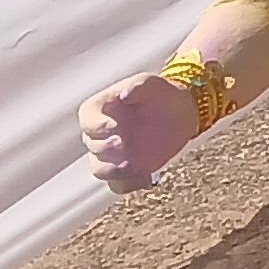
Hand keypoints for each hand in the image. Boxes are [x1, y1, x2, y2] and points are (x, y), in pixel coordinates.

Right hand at [80, 73, 200, 191]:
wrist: (179, 112)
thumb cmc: (159, 94)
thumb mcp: (151, 84)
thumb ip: (138, 86)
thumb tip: (125, 93)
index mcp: (98, 111)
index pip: (89, 122)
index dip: (98, 126)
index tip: (114, 127)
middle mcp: (99, 135)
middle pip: (94, 147)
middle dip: (107, 149)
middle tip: (123, 146)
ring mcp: (111, 156)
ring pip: (100, 170)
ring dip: (114, 171)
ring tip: (134, 166)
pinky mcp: (125, 170)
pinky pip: (118, 185)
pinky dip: (129, 184)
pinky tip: (146, 178)